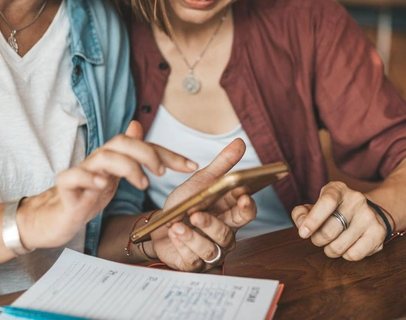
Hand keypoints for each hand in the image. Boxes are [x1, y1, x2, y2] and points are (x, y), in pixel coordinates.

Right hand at [18, 121, 197, 249]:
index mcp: (114, 158)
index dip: (168, 154)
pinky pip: (74, 176)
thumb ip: (129, 154)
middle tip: (161, 175)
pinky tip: (103, 185)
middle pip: (123, 143)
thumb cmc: (86, 194)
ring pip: (104, 156)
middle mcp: (99, 160)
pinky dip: (89, 177)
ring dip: (127, 166)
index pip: (143, 147)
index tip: (191, 166)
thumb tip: (137, 125)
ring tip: (142, 184)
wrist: (55, 216)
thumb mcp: (113, 176)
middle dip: (147, 154)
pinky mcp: (66, 187)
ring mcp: (82, 172)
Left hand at [151, 138, 256, 271]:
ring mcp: (210, 252)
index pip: (246, 213)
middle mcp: (224, 235)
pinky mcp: (194, 264)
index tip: (242, 196)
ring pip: (210, 249)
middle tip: (197, 214)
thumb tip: (240, 142)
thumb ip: (222, 165)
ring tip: (178, 224)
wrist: (159, 225)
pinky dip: (182, 245)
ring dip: (193, 236)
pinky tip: (173, 233)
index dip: (246, 207)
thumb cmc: (185, 204)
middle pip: (228, 234)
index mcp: (229, 214)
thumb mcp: (201, 182)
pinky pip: (192, 259)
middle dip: (213, 225)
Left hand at [292, 181, 387, 260]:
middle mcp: (356, 200)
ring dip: (330, 250)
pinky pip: (354, 255)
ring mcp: (369, 216)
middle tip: (318, 239)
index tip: (303, 233)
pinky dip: (345, 255)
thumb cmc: (335, 211)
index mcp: (338, 189)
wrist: (368, 212)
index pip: (327, 202)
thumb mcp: (317, 205)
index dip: (313, 219)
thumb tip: (301, 223)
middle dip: (317, 240)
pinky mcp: (378, 233)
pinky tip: (347, 246)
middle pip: (329, 231)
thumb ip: (302, 213)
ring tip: (332, 243)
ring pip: (339, 246)